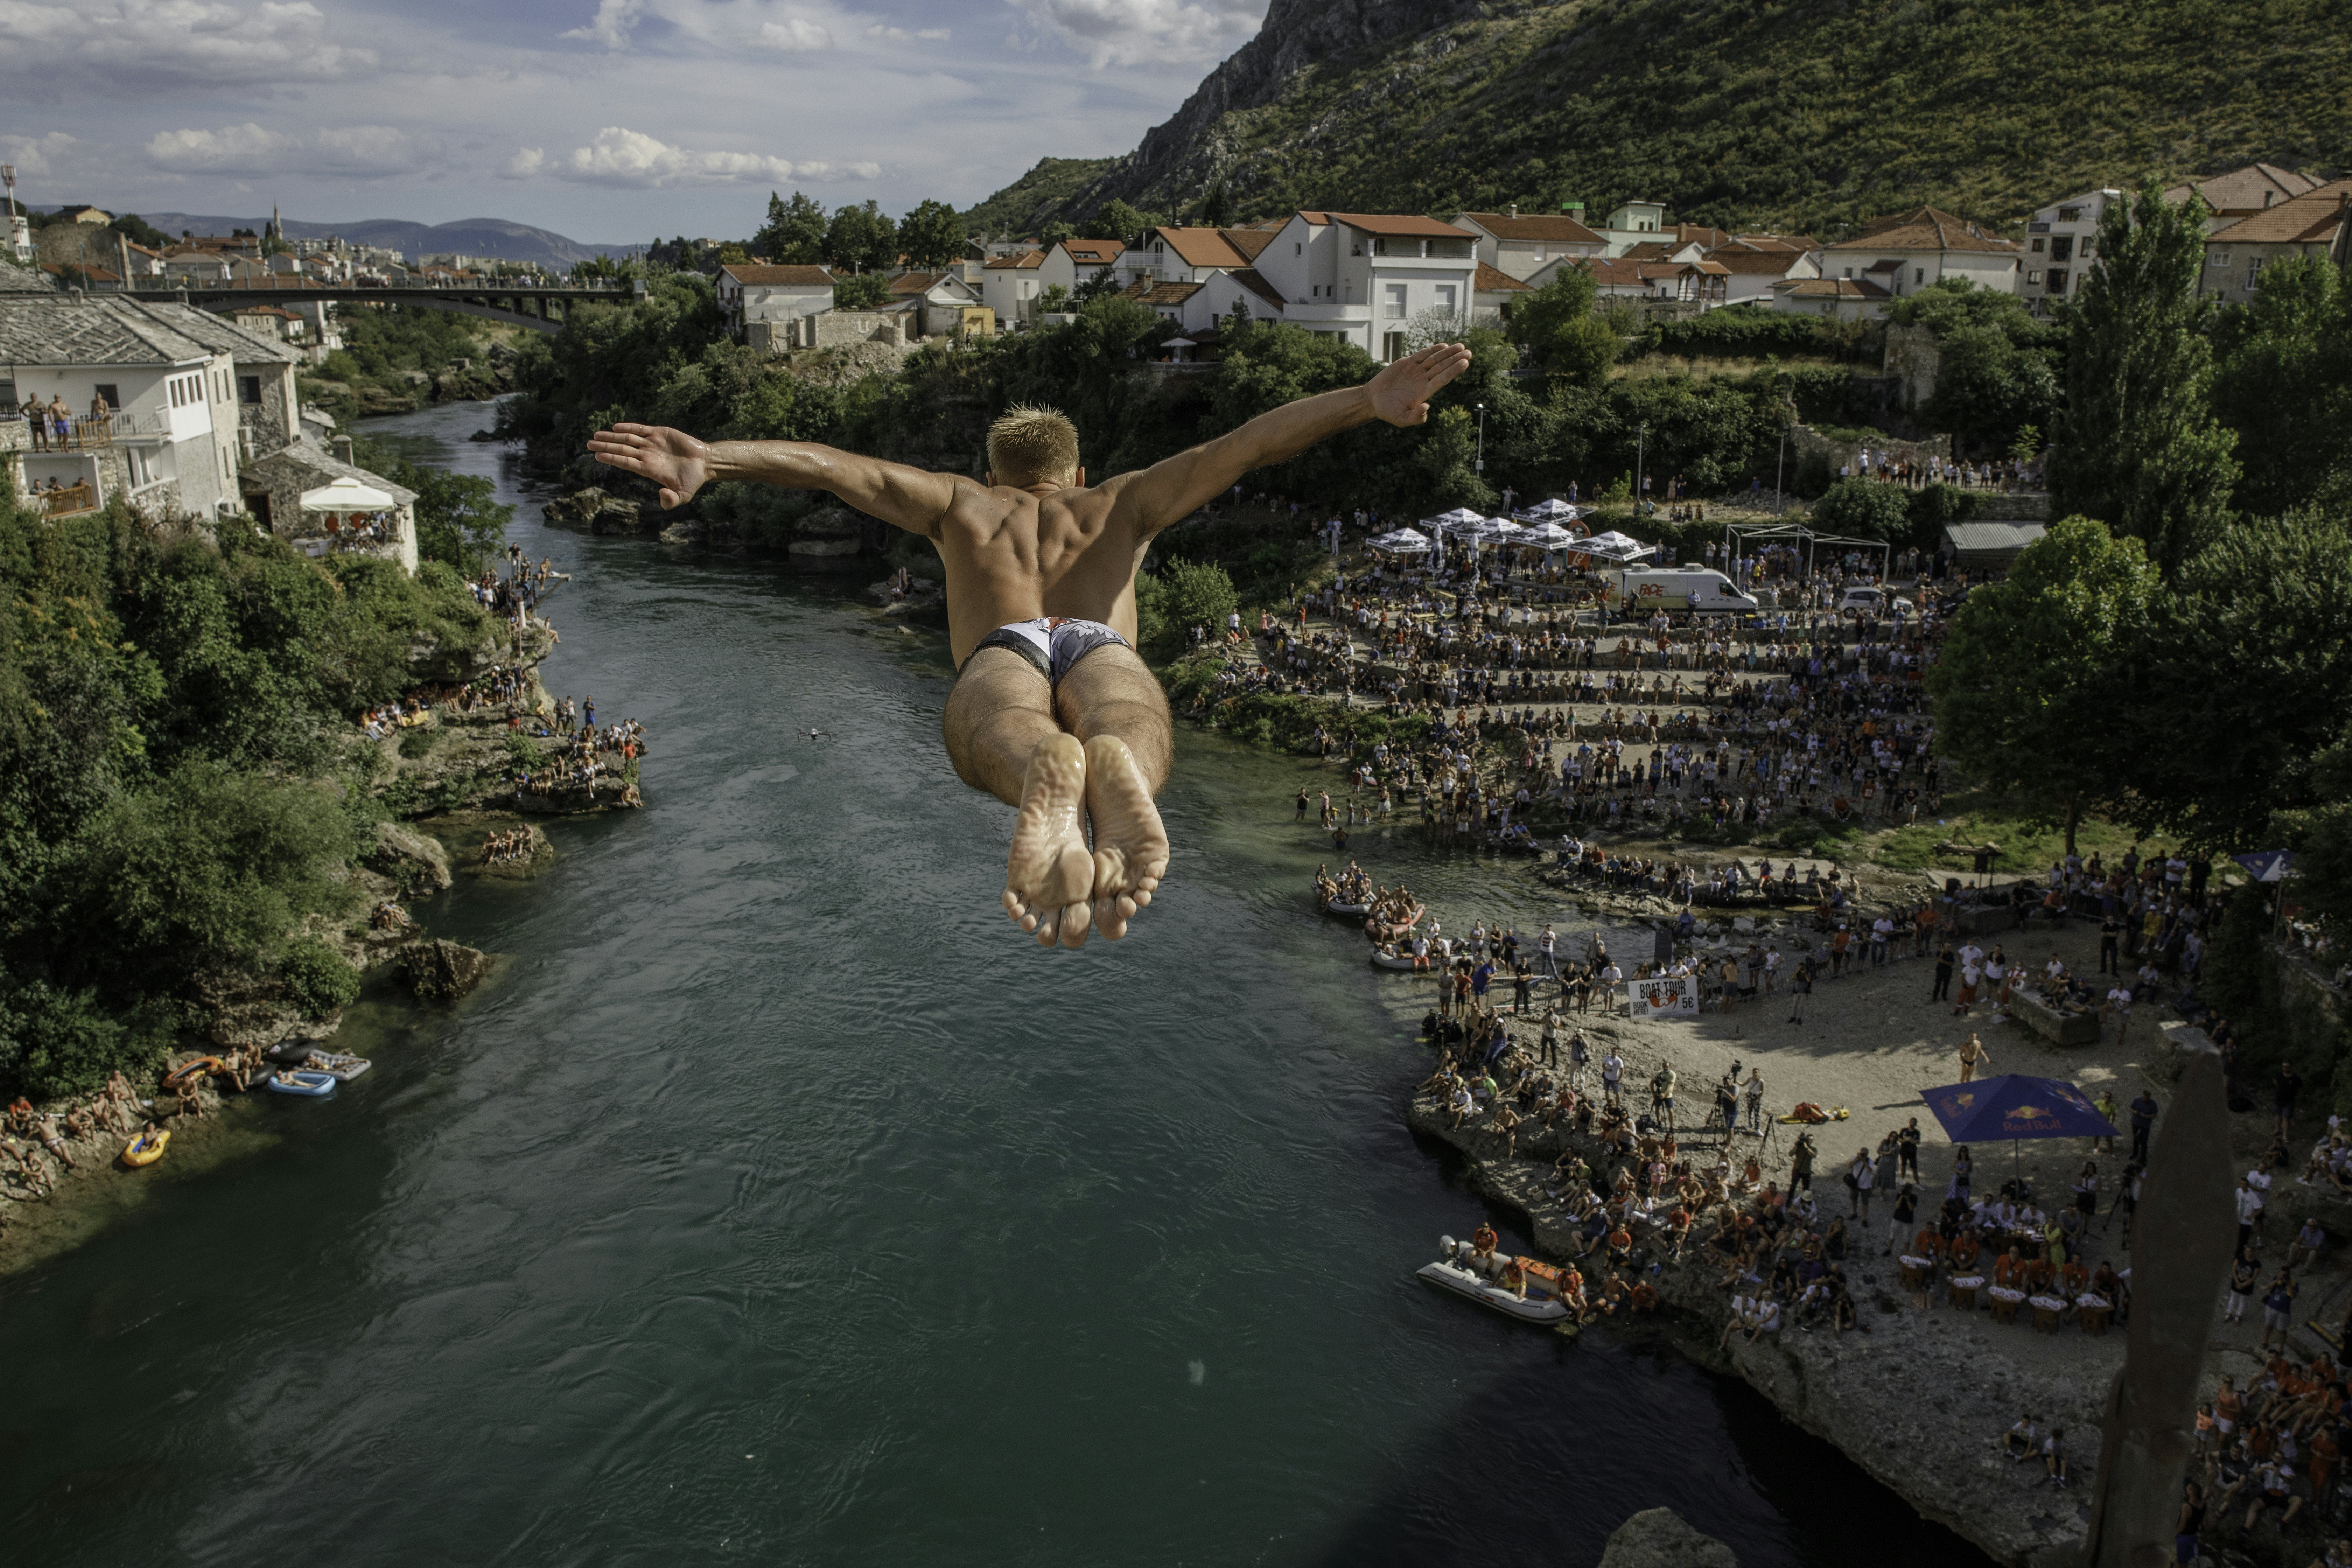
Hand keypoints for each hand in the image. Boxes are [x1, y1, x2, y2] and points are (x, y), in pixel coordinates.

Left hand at [586, 423, 709, 508]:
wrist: (705, 463)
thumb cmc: (693, 481)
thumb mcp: (683, 495)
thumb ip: (671, 500)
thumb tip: (660, 496)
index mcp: (649, 469)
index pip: (626, 462)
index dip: (612, 458)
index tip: (597, 455)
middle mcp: (647, 456)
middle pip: (622, 449)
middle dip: (605, 446)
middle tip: (588, 443)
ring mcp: (652, 444)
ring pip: (627, 438)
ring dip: (612, 436)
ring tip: (596, 435)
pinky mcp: (660, 433)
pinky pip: (641, 429)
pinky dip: (629, 427)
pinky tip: (616, 427)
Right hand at [1367, 343, 1474, 426]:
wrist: (1373, 401)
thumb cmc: (1388, 412)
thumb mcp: (1401, 419)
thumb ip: (1415, 417)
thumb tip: (1427, 407)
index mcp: (1424, 392)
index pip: (1443, 379)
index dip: (1454, 370)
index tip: (1465, 363)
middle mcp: (1423, 380)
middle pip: (1442, 367)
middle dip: (1455, 359)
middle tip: (1469, 352)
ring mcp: (1416, 371)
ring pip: (1435, 359)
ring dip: (1448, 353)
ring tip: (1461, 346)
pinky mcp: (1407, 363)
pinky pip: (1422, 355)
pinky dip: (1432, 350)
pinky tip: (1444, 346)